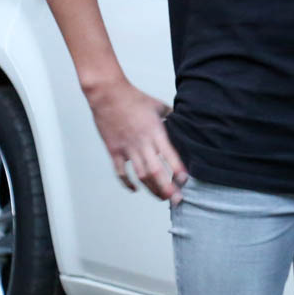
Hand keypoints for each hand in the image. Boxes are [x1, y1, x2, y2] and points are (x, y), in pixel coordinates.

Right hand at [84, 76, 187, 201]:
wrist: (108, 95)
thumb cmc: (135, 98)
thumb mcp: (159, 105)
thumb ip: (171, 117)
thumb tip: (183, 123)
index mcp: (156, 132)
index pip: (169, 155)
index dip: (177, 170)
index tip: (185, 181)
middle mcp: (142, 143)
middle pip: (155, 171)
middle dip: (167, 188)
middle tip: (177, 200)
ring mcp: (127, 148)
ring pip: (140, 175)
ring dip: (151, 189)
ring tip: (162, 198)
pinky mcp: (114, 150)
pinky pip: (121, 171)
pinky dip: (127, 183)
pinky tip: (135, 189)